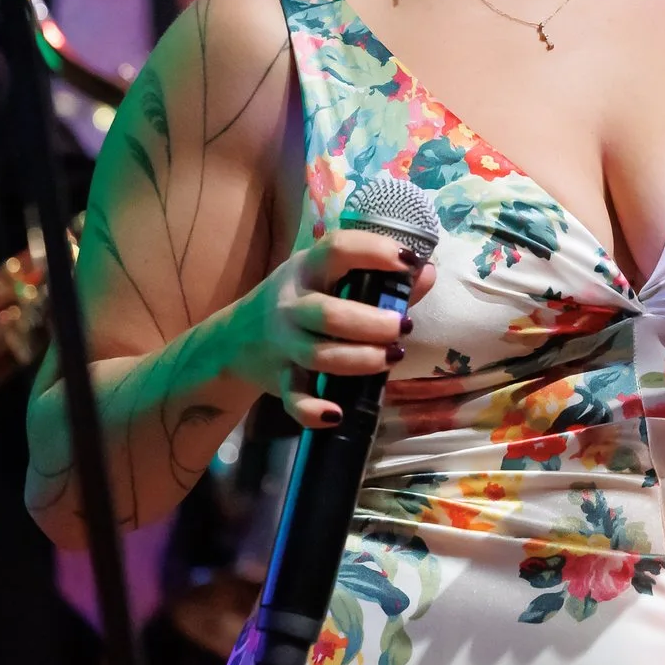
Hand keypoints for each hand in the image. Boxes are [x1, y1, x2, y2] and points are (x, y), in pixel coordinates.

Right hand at [222, 229, 434, 429]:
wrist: (237, 340)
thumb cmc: (300, 302)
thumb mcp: (329, 279)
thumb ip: (381, 279)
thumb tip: (427, 273)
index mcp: (307, 269)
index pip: (337, 250)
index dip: (374, 252)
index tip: (408, 261)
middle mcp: (291, 305)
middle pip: (328, 314)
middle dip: (371, 323)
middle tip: (402, 327)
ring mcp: (283, 344)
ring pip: (318, 355)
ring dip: (360, 360)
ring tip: (392, 357)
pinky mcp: (279, 380)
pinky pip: (294, 399)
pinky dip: (313, 410)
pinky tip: (337, 413)